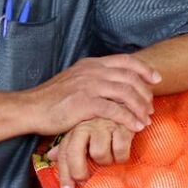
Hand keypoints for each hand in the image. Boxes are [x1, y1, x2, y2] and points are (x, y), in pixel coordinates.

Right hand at [25, 54, 159, 134]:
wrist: (31, 108)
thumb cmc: (52, 99)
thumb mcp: (74, 79)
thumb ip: (92, 78)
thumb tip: (111, 84)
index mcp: (91, 64)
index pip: (125, 60)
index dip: (144, 69)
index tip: (156, 79)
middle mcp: (92, 71)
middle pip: (130, 77)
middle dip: (145, 93)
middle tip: (151, 107)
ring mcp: (89, 86)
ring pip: (125, 92)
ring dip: (140, 107)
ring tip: (145, 119)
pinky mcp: (85, 103)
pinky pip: (115, 110)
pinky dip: (129, 119)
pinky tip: (135, 127)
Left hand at [47, 118, 134, 187]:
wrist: (128, 101)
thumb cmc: (105, 120)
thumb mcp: (84, 129)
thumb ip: (69, 144)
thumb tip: (50, 156)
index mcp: (76, 128)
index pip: (64, 153)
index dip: (64, 175)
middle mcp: (87, 125)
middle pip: (74, 153)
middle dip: (78, 171)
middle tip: (85, 178)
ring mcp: (104, 125)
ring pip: (99, 154)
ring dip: (106, 160)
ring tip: (110, 155)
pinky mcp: (123, 125)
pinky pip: (119, 151)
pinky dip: (122, 156)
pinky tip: (122, 151)